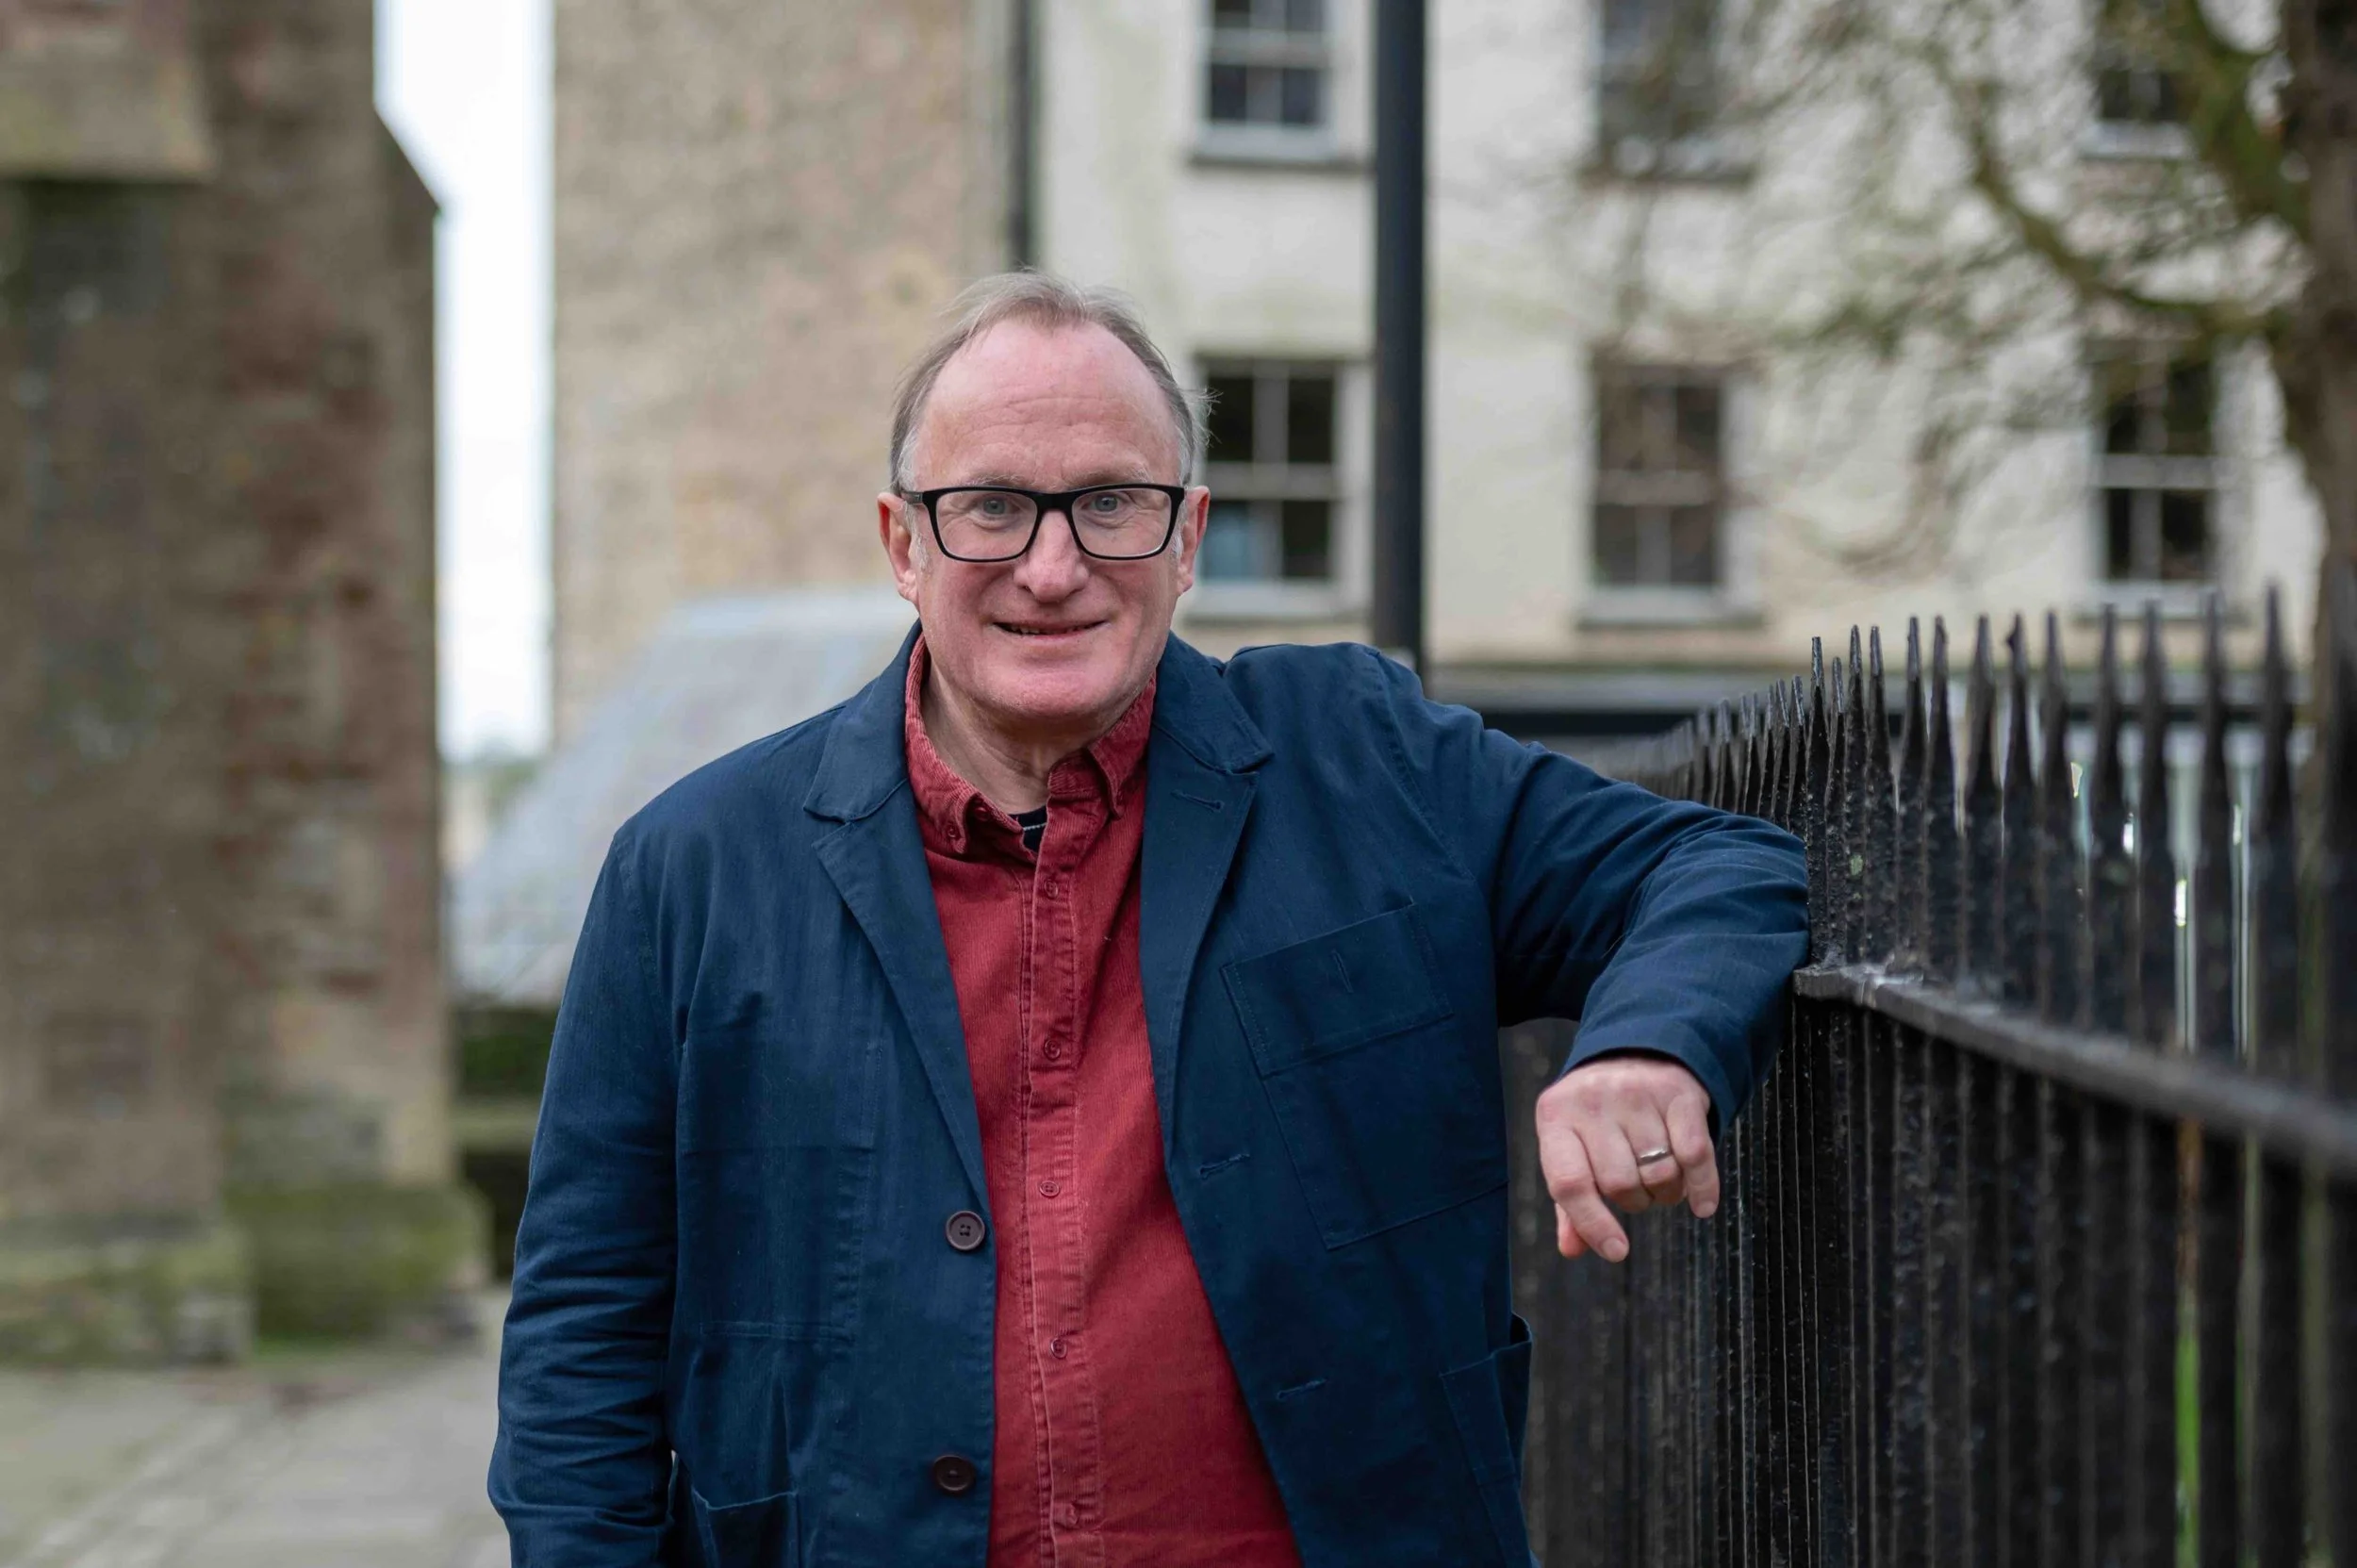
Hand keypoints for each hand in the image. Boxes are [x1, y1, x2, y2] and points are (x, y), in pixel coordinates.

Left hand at [1535, 1055, 1718, 1262]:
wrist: (1637, 1050)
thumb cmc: (1598, 1116)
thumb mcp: (1572, 1146)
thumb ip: (1570, 1201)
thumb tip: (1572, 1249)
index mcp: (1555, 1117)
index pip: (1569, 1182)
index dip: (1591, 1223)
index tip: (1617, 1251)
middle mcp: (1593, 1102)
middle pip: (1620, 1183)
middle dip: (1635, 1201)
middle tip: (1638, 1190)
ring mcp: (1636, 1093)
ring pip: (1660, 1173)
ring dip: (1666, 1192)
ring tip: (1660, 1178)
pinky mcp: (1678, 1093)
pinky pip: (1696, 1155)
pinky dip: (1702, 1188)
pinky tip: (1702, 1205)